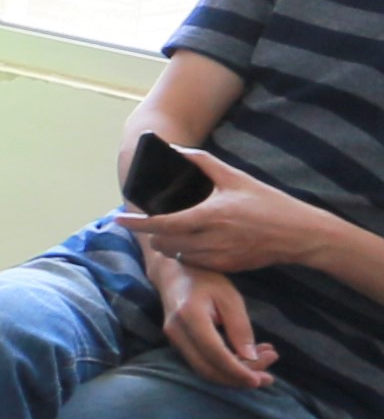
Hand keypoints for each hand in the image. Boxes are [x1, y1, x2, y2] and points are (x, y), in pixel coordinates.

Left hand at [127, 146, 350, 281]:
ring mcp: (219, 257)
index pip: (163, 223)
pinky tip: (194, 242)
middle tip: (153, 223)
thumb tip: (175, 150)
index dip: (137, 222)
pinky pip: (195, 263)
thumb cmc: (268, 203)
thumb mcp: (235, 177)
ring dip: (169, 244)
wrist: (300, 235)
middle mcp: (212, 239)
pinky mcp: (227, 269)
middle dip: (153, 234)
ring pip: (177, 255)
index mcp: (211, 215)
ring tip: (173, 231)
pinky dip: (188, 254)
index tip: (118, 219)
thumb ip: (202, 162)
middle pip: (163, 243)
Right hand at [154, 246, 277, 391]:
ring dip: (234, 374)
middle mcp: (177, 333)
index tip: (262, 379)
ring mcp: (174, 340)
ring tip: (263, 364)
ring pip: (204, 369)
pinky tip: (246, 359)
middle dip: (238, 379)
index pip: (215, 354)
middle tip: (268, 377)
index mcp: (190, 317)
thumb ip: (240, 327)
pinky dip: (225, 367)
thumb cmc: (206, 278)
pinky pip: (201, 362)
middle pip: (207, 369)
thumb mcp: (230, 297)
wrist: (173, 272)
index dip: (238, 371)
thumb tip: (251, 357)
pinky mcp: (178, 343)